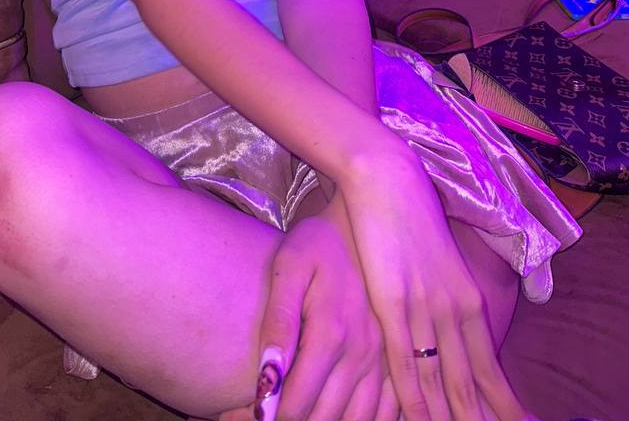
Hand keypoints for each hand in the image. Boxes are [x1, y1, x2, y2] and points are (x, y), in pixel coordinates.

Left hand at [220, 198, 398, 420]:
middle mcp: (363, 352)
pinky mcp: (392, 362)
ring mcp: (382, 360)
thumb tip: (268, 376)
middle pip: (324, 418)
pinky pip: (380, 413)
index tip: (235, 415)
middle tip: (249, 417)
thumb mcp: (288, 266)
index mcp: (333, 331)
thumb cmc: (315, 245)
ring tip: (286, 412)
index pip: (298, 402)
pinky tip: (326, 412)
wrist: (358, 227)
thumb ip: (279, 321)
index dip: (264, 418)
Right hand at [340, 134, 539, 420]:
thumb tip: (447, 333)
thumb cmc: (408, 217)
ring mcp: (425, 308)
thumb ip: (444, 299)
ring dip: (446, 418)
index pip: (492, 372)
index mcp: (469, 302)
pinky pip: (405, 360)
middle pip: (472, 385)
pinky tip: (414, 419)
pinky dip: (411, 397)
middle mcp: (454, 310)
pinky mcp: (393, 301)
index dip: (503, 408)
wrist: (388, 179)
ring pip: (441, 380)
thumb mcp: (439, 263)